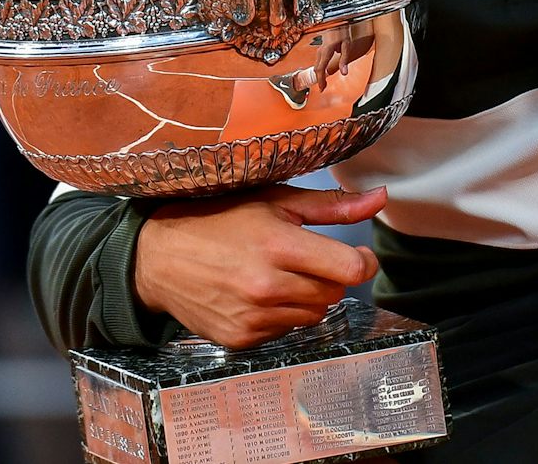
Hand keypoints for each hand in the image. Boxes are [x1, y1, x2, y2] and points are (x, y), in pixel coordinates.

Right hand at [133, 185, 383, 348]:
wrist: (158, 257)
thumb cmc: (218, 220)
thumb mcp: (274, 202)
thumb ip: (331, 206)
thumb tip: (379, 199)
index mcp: (279, 245)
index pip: (350, 268)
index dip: (361, 261)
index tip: (354, 254)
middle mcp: (267, 285)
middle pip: (335, 293)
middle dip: (328, 276)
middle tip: (301, 259)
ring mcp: (253, 316)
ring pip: (313, 315)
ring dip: (306, 297)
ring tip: (276, 275)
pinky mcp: (241, 338)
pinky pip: (285, 331)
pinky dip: (281, 315)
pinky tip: (257, 294)